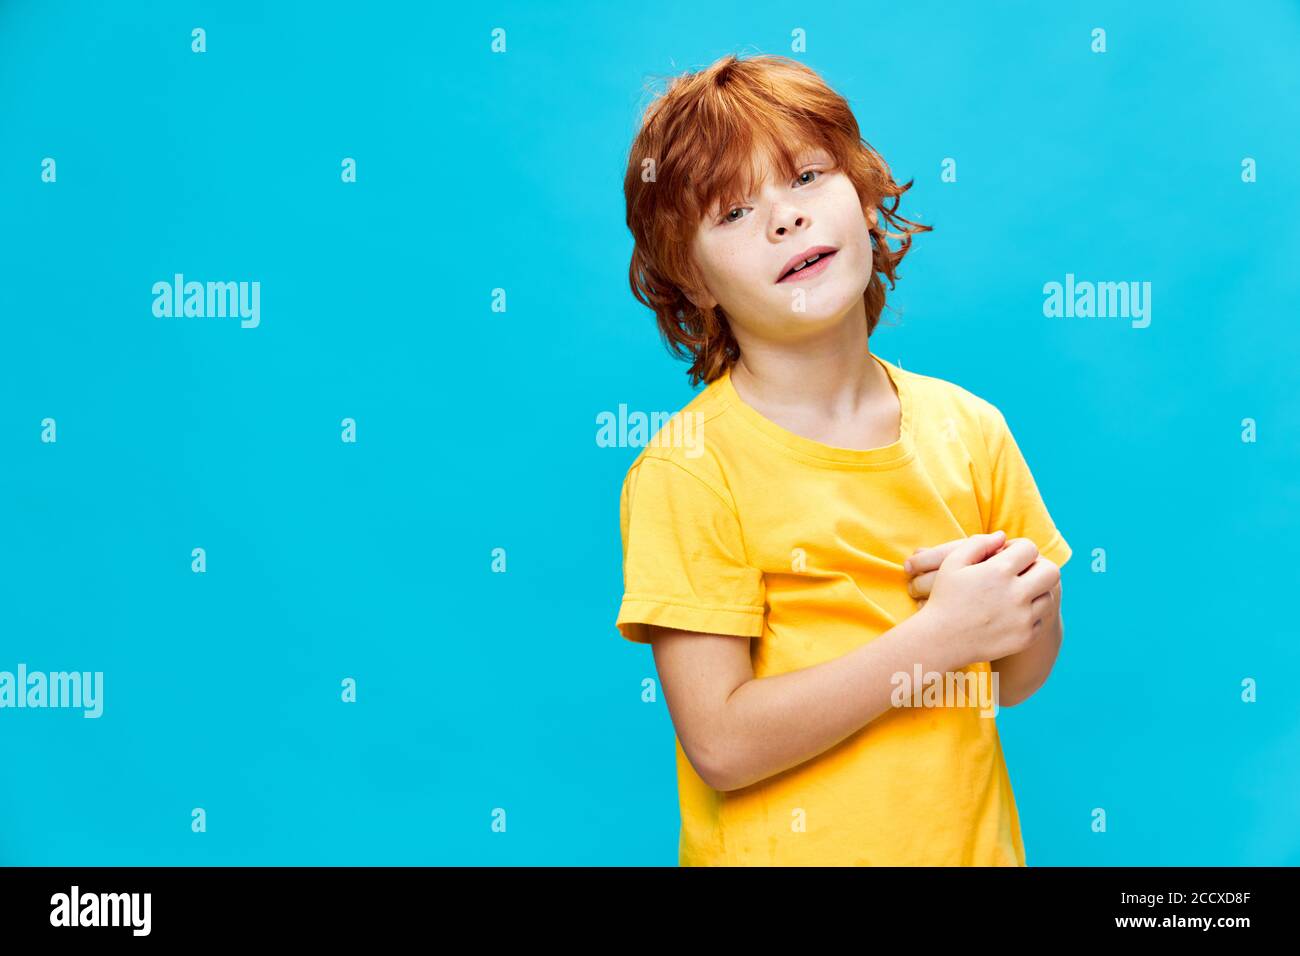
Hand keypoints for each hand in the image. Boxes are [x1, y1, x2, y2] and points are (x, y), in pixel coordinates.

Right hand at [911, 532, 1061, 669]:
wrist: (941, 641)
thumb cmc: (945, 598)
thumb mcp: (952, 563)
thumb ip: (978, 543)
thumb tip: (1003, 536)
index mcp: (999, 571)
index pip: (1030, 549)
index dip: (1019, 548)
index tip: (1008, 555)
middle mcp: (1016, 594)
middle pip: (1051, 571)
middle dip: (1038, 567)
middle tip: (1023, 572)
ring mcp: (1023, 618)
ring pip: (1048, 596)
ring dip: (1035, 591)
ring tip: (1016, 593)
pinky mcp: (1026, 637)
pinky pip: (1040, 619)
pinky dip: (1029, 615)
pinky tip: (1011, 614)